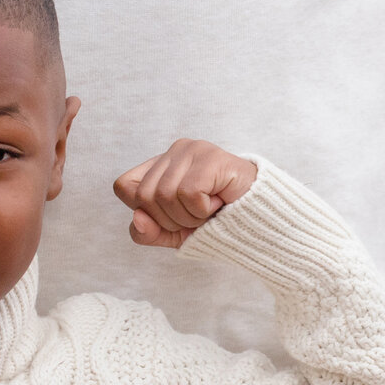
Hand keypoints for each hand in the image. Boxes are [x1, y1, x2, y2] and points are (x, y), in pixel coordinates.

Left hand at [112, 140, 257, 247]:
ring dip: (190, 216)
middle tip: (198, 215)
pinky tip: (219, 202)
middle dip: (171, 220)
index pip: (124, 187)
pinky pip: (188, 194)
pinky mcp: (210, 157)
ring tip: (210, 209)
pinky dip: (203, 210)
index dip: (144, 212)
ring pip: (165, 196)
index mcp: (160, 165)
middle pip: (144, 197)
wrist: (259, 222)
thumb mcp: (174, 234)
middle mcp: (174, 151)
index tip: (174, 216)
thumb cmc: (216, 222)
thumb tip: (137, 219)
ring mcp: (192, 150)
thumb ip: (148, 232)